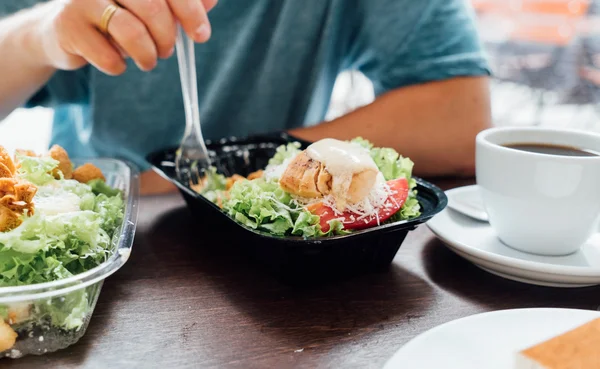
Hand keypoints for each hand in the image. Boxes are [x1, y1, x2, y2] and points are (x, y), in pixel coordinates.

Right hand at [38, 0, 217, 74]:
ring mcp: (82, 0)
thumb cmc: (117, 16)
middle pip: (152, 7)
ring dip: (147, 55)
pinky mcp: (69, 26)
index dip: (191, 12)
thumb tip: (211, 1)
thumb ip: (181, 3)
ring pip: (131, 31)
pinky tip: (117, 62)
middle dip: (167, 36)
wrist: (65, 29)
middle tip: (167, 50)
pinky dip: (119, 67)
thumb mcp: (150, 8)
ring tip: (148, 60)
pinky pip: (108, 57)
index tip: (201, 35)